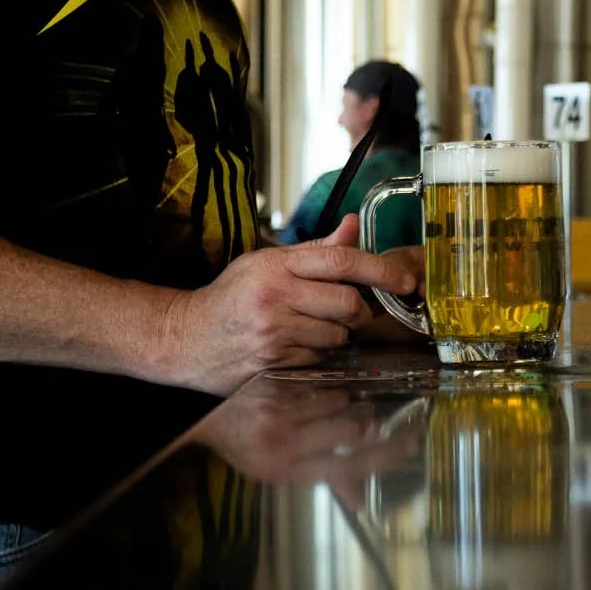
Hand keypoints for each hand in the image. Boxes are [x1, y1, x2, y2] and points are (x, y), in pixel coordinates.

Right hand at [156, 215, 421, 395]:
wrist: (186, 338)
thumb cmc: (229, 298)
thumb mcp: (265, 262)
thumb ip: (313, 249)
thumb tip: (352, 225)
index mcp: (275, 266)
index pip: (340, 261)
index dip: (380, 269)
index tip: (404, 279)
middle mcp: (276, 297)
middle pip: (349, 303)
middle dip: (360, 310)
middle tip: (349, 311)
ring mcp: (275, 333)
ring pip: (339, 336)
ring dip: (338, 335)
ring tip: (311, 328)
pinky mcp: (275, 364)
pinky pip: (320, 359)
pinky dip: (318, 355)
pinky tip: (296, 347)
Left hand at [192, 377, 423, 509]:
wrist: (207, 415)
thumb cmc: (248, 445)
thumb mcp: (279, 471)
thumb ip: (323, 481)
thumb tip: (362, 503)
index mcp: (288, 470)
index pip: (347, 468)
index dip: (384, 457)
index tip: (408, 446)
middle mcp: (284, 442)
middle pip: (351, 432)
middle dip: (370, 424)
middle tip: (380, 418)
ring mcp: (279, 411)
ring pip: (339, 402)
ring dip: (348, 402)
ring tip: (344, 403)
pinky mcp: (276, 384)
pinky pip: (319, 382)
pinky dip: (329, 385)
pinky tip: (325, 388)